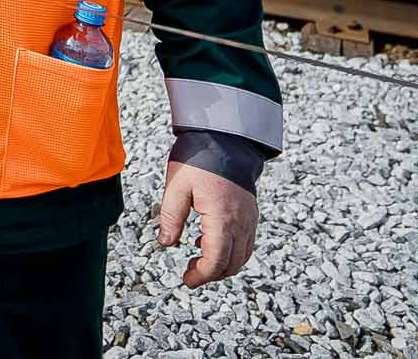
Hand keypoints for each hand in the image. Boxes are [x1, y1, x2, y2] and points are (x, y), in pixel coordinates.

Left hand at [159, 160, 258, 287]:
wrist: (226, 138)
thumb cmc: (199, 158)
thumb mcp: (176, 187)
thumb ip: (171, 218)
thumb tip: (166, 243)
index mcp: (222, 219)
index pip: (216, 261)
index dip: (201, 276)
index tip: (187, 279)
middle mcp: (241, 222)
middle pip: (232, 264)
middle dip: (211, 274)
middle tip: (190, 272)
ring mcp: (249, 218)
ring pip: (243, 256)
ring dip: (223, 265)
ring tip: (199, 259)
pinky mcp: (251, 212)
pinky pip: (247, 242)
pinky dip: (232, 251)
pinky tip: (210, 241)